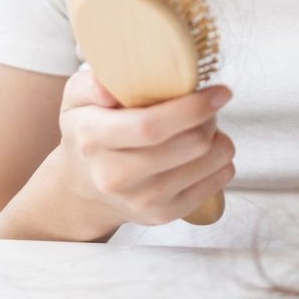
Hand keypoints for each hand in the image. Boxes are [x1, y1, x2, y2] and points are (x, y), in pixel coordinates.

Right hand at [56, 68, 235, 231]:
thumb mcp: (76, 98)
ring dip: (219, 138)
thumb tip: (108, 87)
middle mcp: (116, 175)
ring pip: (209, 162)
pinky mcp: (163, 215)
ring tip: (204, 127)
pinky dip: (222, 161)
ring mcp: (141, 200)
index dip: (192, 108)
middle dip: (211, 117)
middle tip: (207, 105)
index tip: (218, 91)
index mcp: (95, 138)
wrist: (83, 188)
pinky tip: (207, 151)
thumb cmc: (88, 132)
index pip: (151, 126)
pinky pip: (216, 183)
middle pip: (190, 142)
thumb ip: (90, 84)